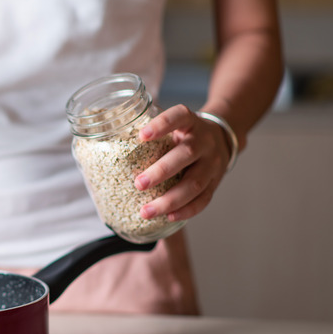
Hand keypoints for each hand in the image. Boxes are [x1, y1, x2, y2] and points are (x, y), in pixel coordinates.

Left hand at [134, 104, 233, 221]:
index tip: (142, 136)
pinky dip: (186, 211)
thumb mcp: (174, 125)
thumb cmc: (185, 135)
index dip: (162, 125)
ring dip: (169, 200)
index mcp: (191, 123)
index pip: (179, 116)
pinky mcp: (215, 183)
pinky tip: (169, 217)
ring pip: (194, 183)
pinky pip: (203, 200)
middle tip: (138, 184)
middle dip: (161, 171)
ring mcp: (212, 164)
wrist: (222, 139)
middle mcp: (205, 142)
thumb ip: (152, 132)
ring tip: (146, 211)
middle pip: (186, 155)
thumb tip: (110, 142)